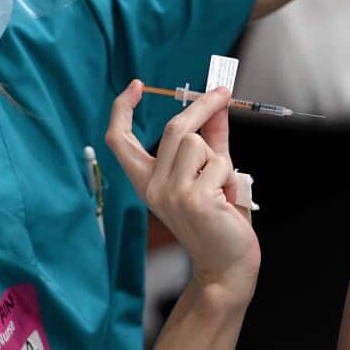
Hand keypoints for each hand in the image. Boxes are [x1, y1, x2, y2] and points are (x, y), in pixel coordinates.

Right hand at [106, 81, 259, 299]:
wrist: (228, 264)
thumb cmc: (219, 219)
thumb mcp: (211, 172)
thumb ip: (212, 137)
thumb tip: (216, 102)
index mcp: (147, 181)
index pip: (119, 141)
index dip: (122, 109)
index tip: (136, 85)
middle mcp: (152, 187)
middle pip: (172, 128)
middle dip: (202, 106)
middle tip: (223, 93)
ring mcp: (170, 193)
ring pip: (196, 142)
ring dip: (218, 157)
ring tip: (222, 185)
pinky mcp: (193, 198)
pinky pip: (218, 163)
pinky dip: (230, 176)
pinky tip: (227, 200)